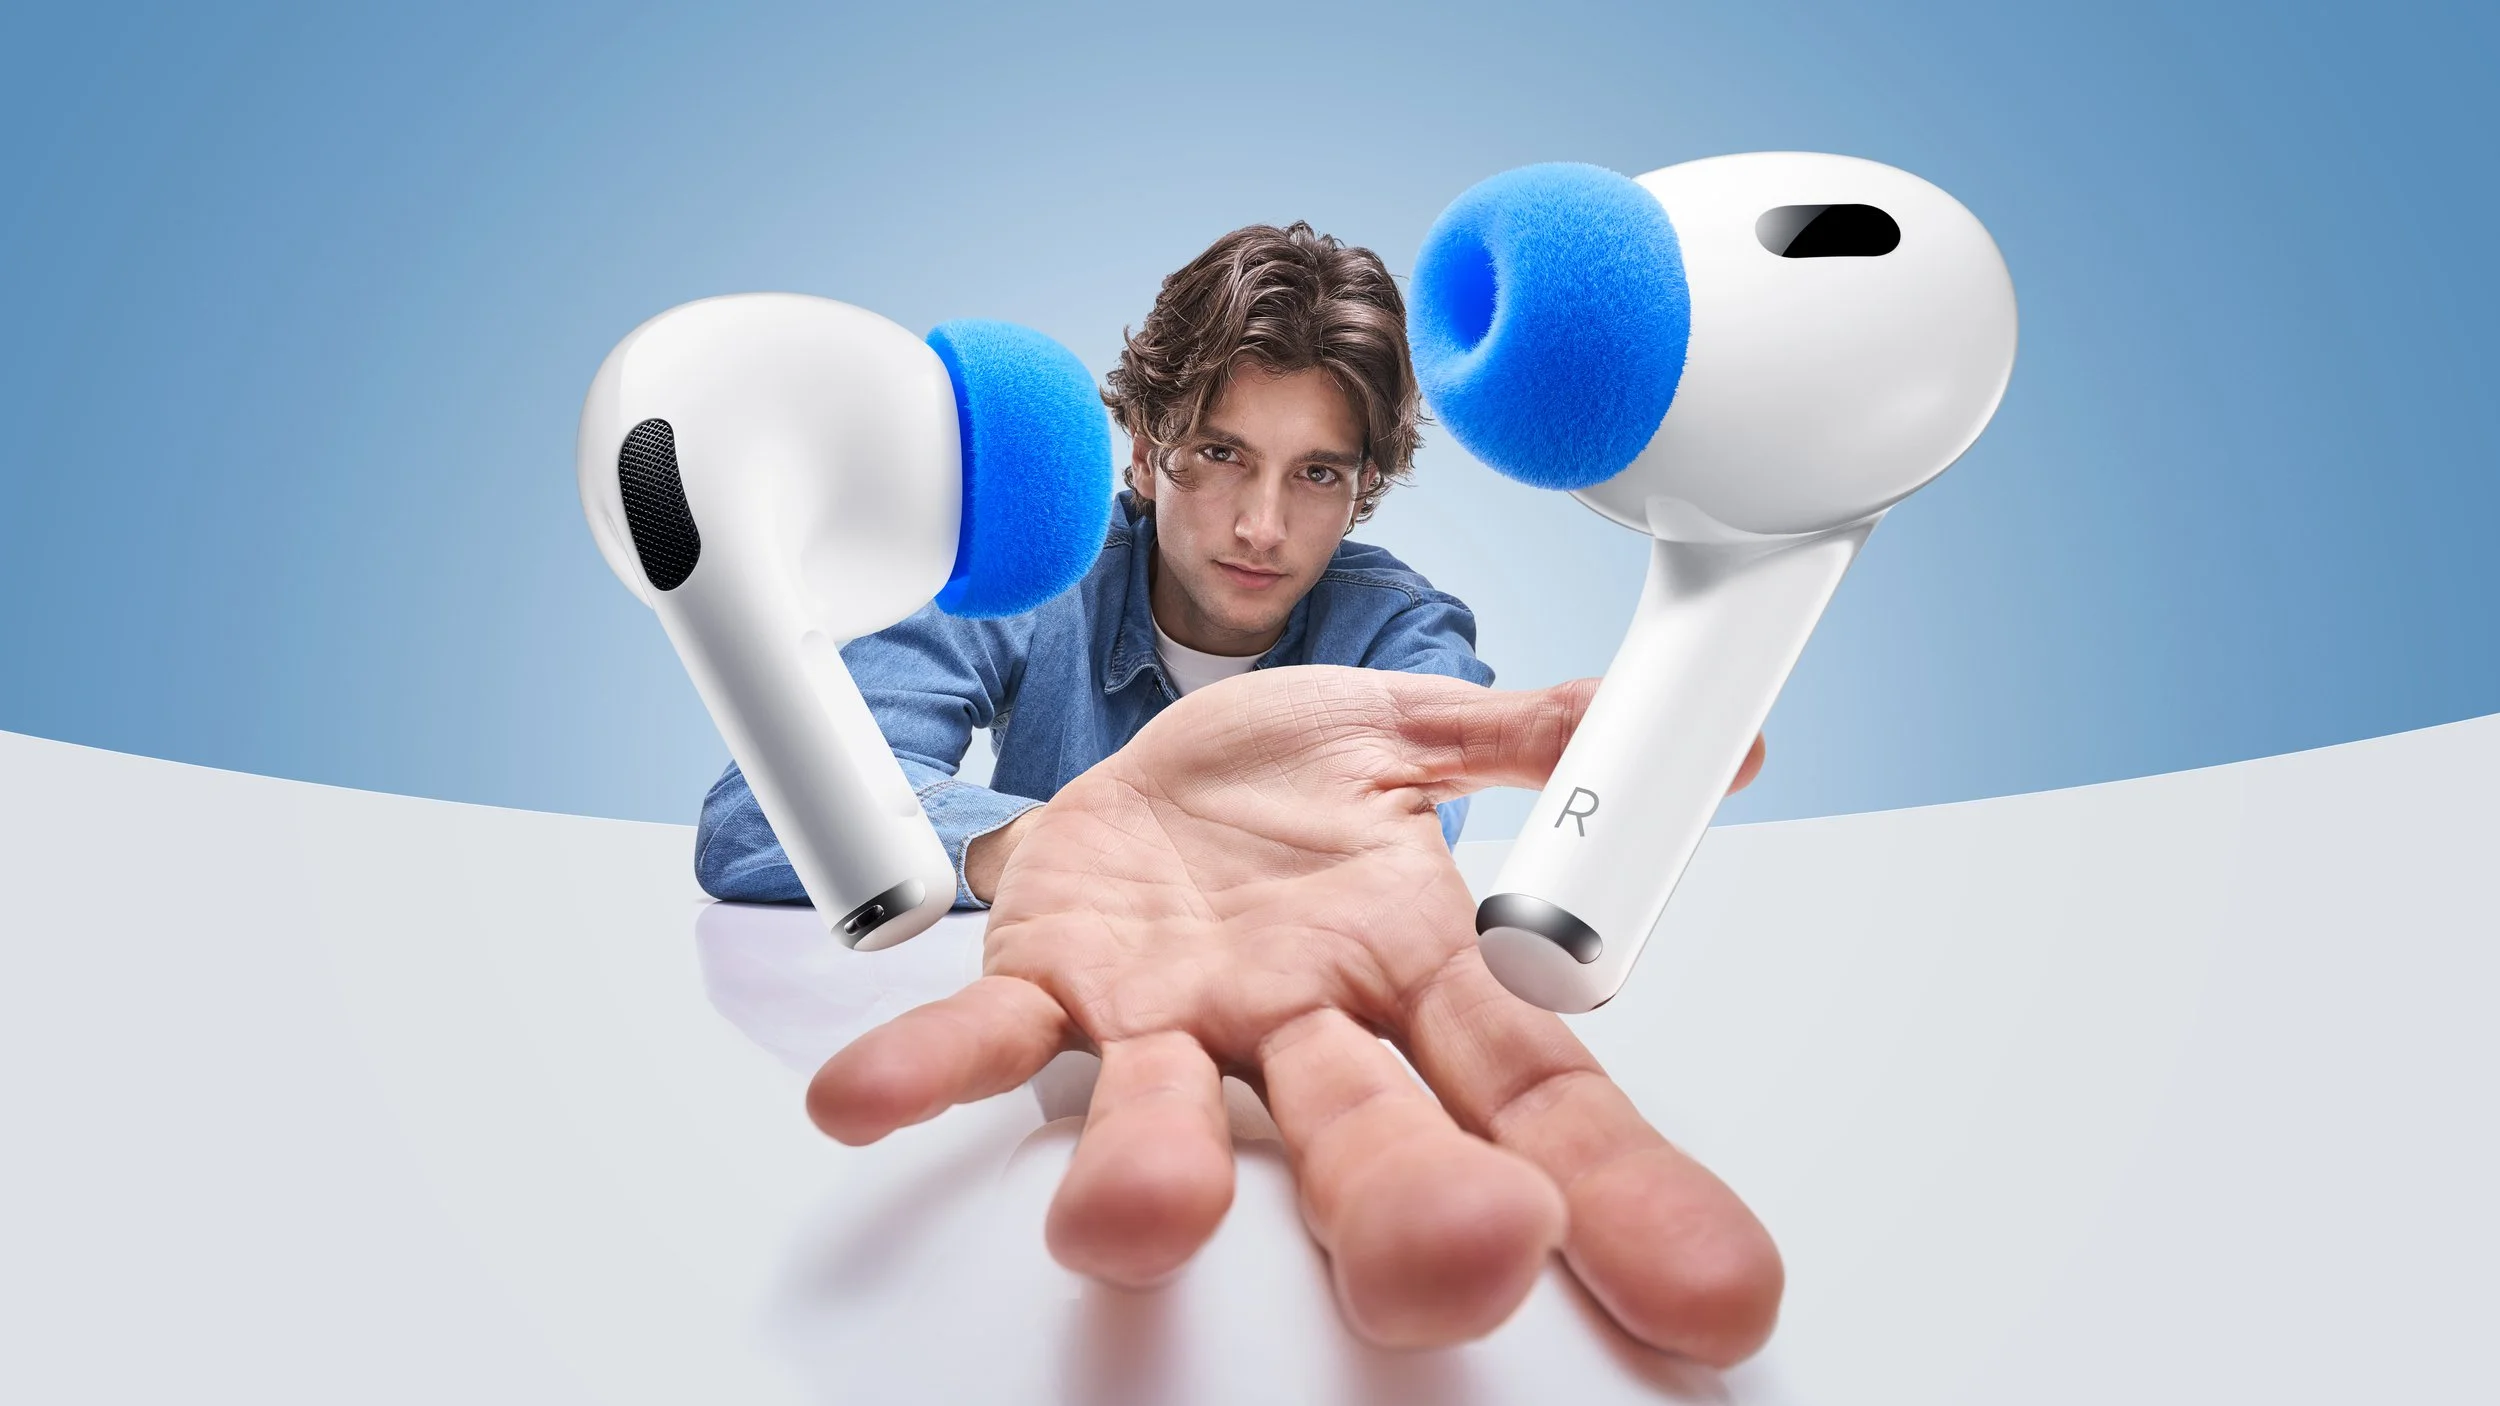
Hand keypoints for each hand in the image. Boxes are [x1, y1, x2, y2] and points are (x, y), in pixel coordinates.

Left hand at [810, 667, 1780, 1362]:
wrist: (1130, 776)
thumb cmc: (1275, 788)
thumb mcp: (1408, 733)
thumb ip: (1535, 738)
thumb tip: (1706, 747)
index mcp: (1408, 974)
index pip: (1536, 1100)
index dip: (1624, 1191)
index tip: (1713, 1289)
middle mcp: (1294, 1030)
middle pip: (1367, 1142)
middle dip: (1411, 1211)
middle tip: (1464, 1267)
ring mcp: (1168, 1025)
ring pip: (1166, 1119)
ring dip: (1147, 1175)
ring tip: (1131, 1217)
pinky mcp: (1049, 990)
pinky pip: (985, 1042)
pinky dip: (921, 1069)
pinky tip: (858, 1102)